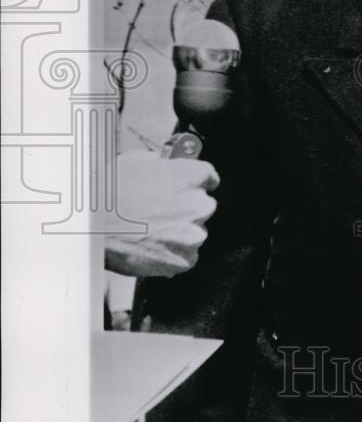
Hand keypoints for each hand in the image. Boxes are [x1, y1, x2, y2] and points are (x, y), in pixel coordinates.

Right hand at [106, 150, 219, 277]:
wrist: (91, 226)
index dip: (196, 184)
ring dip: (179, 234)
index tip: (188, 189)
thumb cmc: (108, 192)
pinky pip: (186, 257)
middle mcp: (198, 204)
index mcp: (190, 176)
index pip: (209, 178)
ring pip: (195, 233)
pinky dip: (172, 256)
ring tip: (150, 233)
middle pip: (203, 207)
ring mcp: (192, 234)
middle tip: (159, 214)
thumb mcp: (136, 161)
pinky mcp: (183, 259)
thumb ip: (161, 164)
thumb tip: (165, 164)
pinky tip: (151, 248)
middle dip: (186, 211)